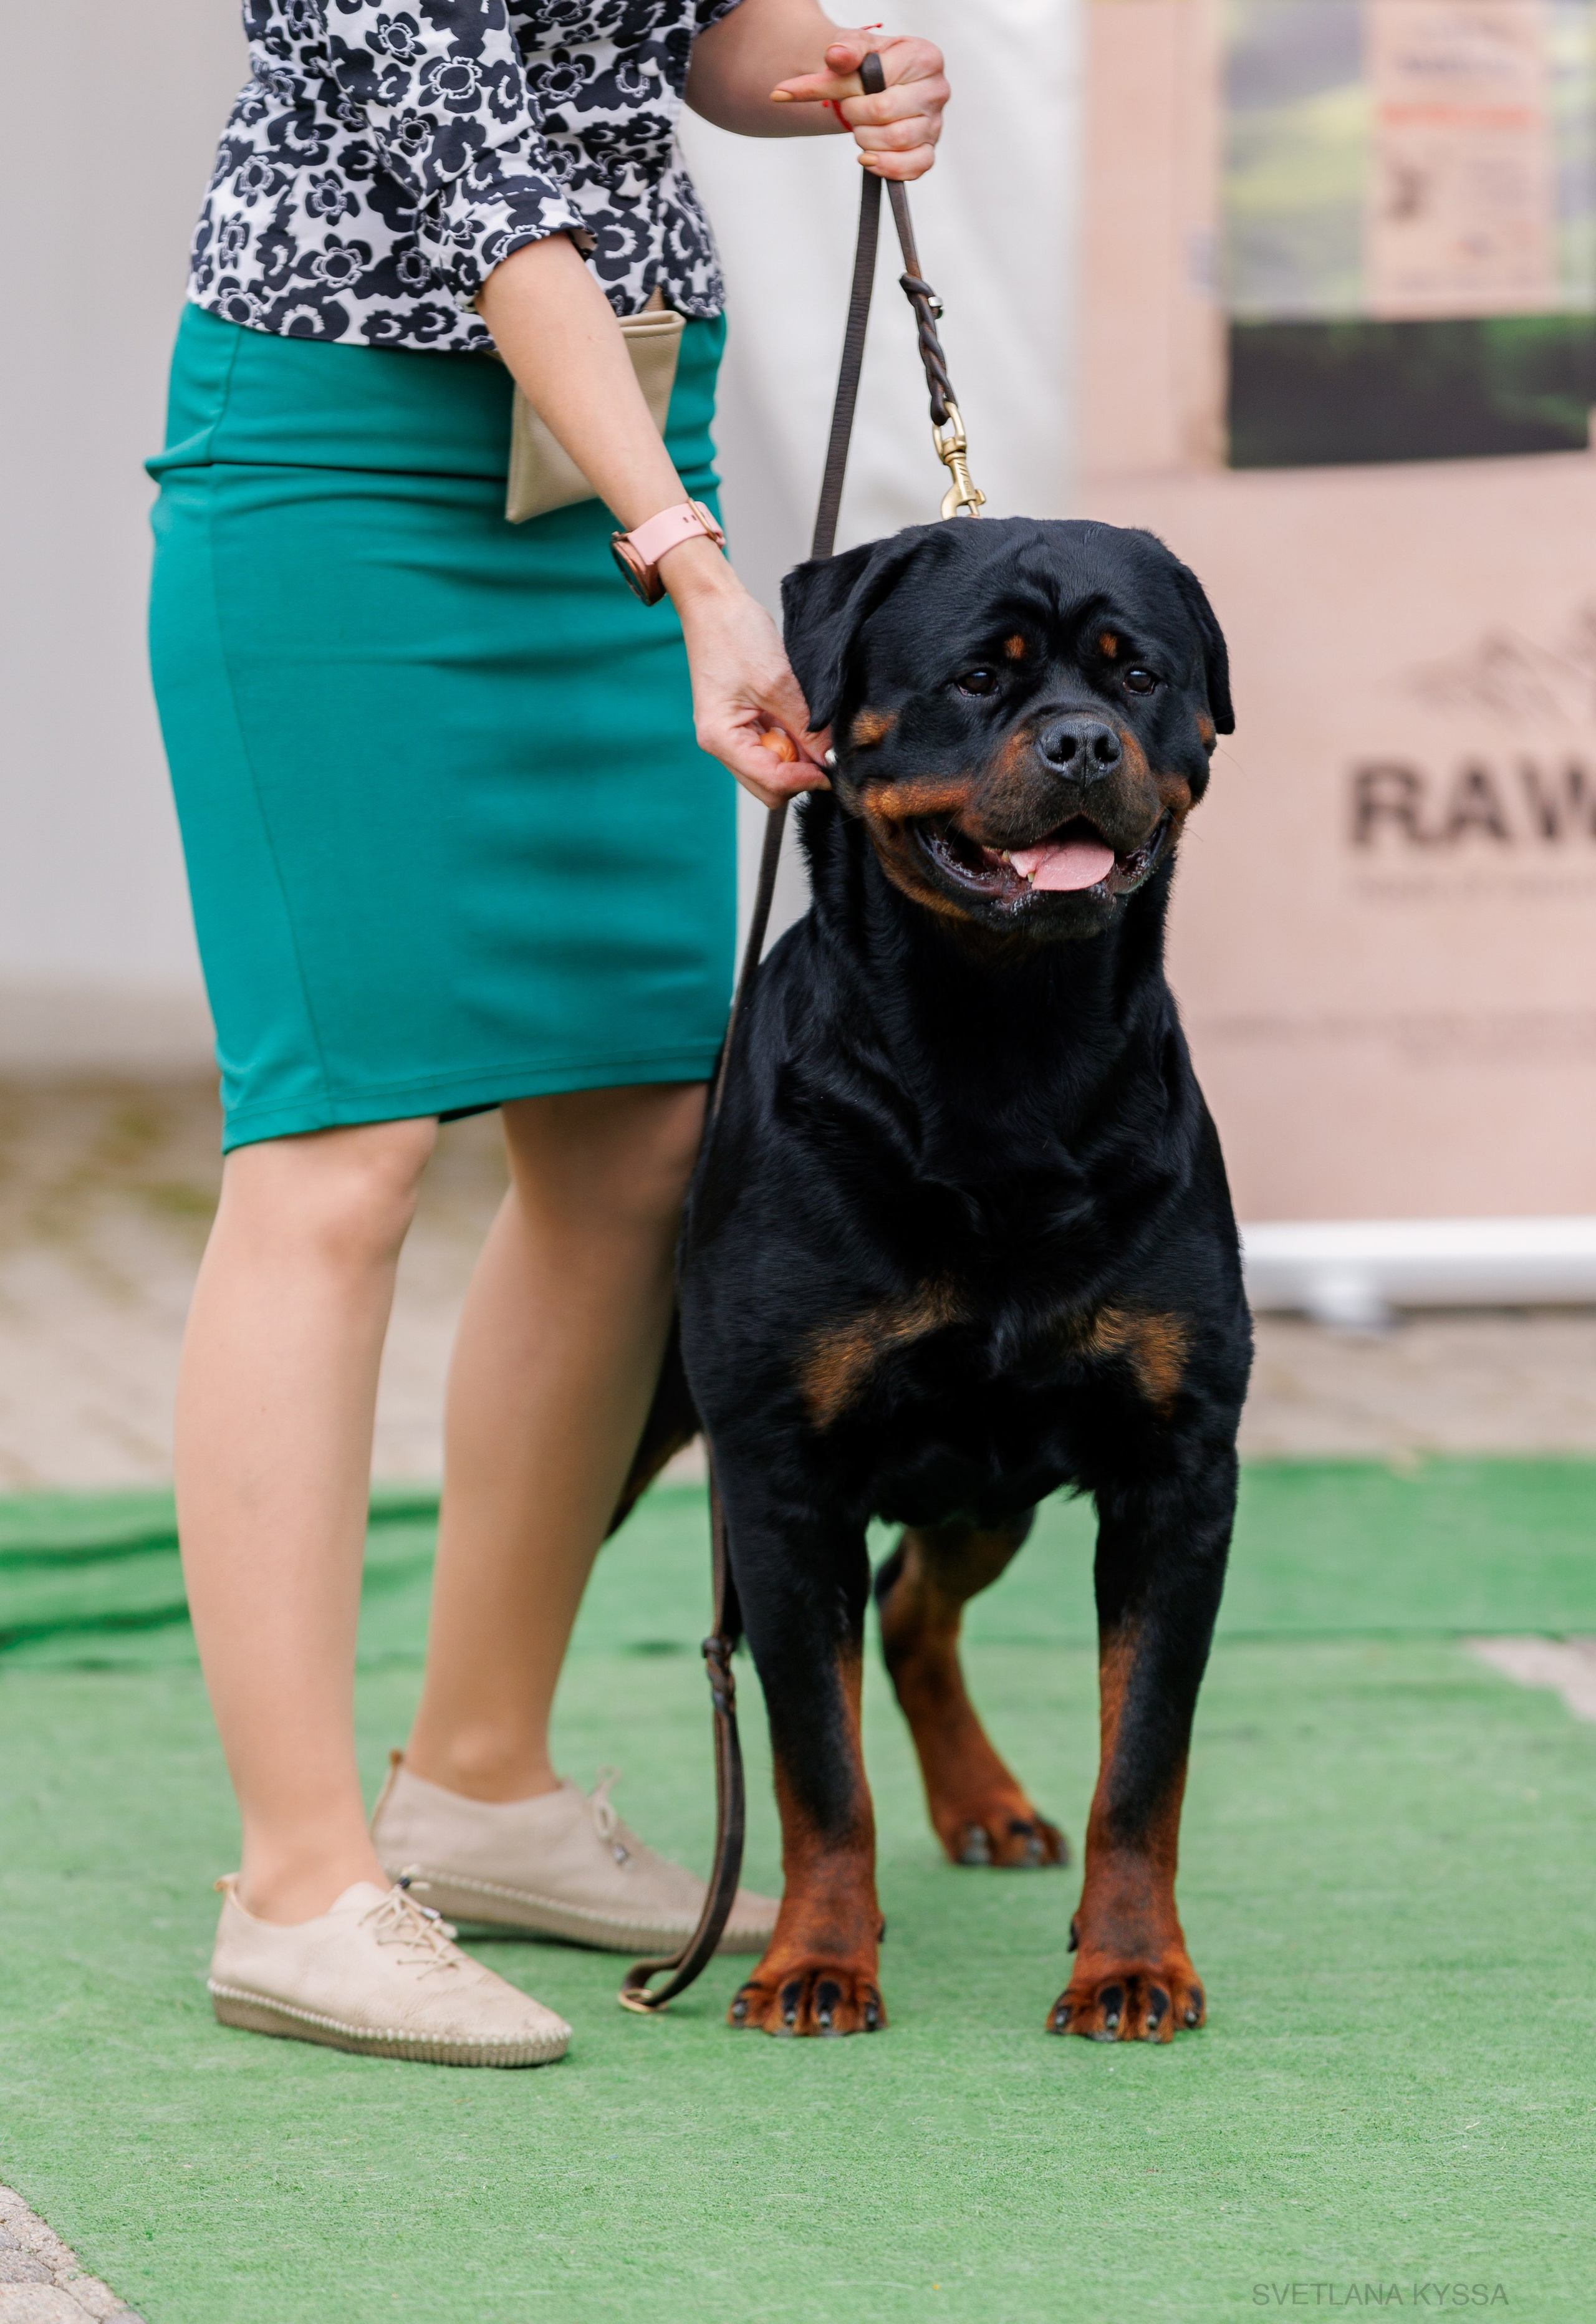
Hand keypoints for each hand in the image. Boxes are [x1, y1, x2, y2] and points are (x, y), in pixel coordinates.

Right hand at [663, 543, 830, 808]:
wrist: (715, 604)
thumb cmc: (733, 634)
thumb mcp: (777, 682)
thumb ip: (804, 725)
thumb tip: (828, 758)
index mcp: (720, 738)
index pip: (769, 781)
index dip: (804, 779)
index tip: (831, 767)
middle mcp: (722, 744)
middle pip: (769, 786)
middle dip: (798, 772)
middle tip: (822, 744)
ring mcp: (732, 735)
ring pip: (771, 770)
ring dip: (795, 756)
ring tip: (807, 724)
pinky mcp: (742, 724)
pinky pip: (770, 748)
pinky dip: (789, 740)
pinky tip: (796, 718)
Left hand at [771, 29, 948, 179]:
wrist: (877, 84)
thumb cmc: (871, 64)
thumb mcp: (857, 47)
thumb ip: (846, 50)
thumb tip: (835, 56)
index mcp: (925, 58)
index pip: (880, 80)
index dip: (849, 90)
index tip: (829, 90)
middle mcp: (936, 91)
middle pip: (886, 112)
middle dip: (855, 115)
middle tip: (848, 109)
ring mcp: (935, 125)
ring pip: (895, 142)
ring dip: (865, 139)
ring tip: (860, 127)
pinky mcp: (928, 151)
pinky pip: (912, 168)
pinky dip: (885, 167)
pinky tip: (868, 158)